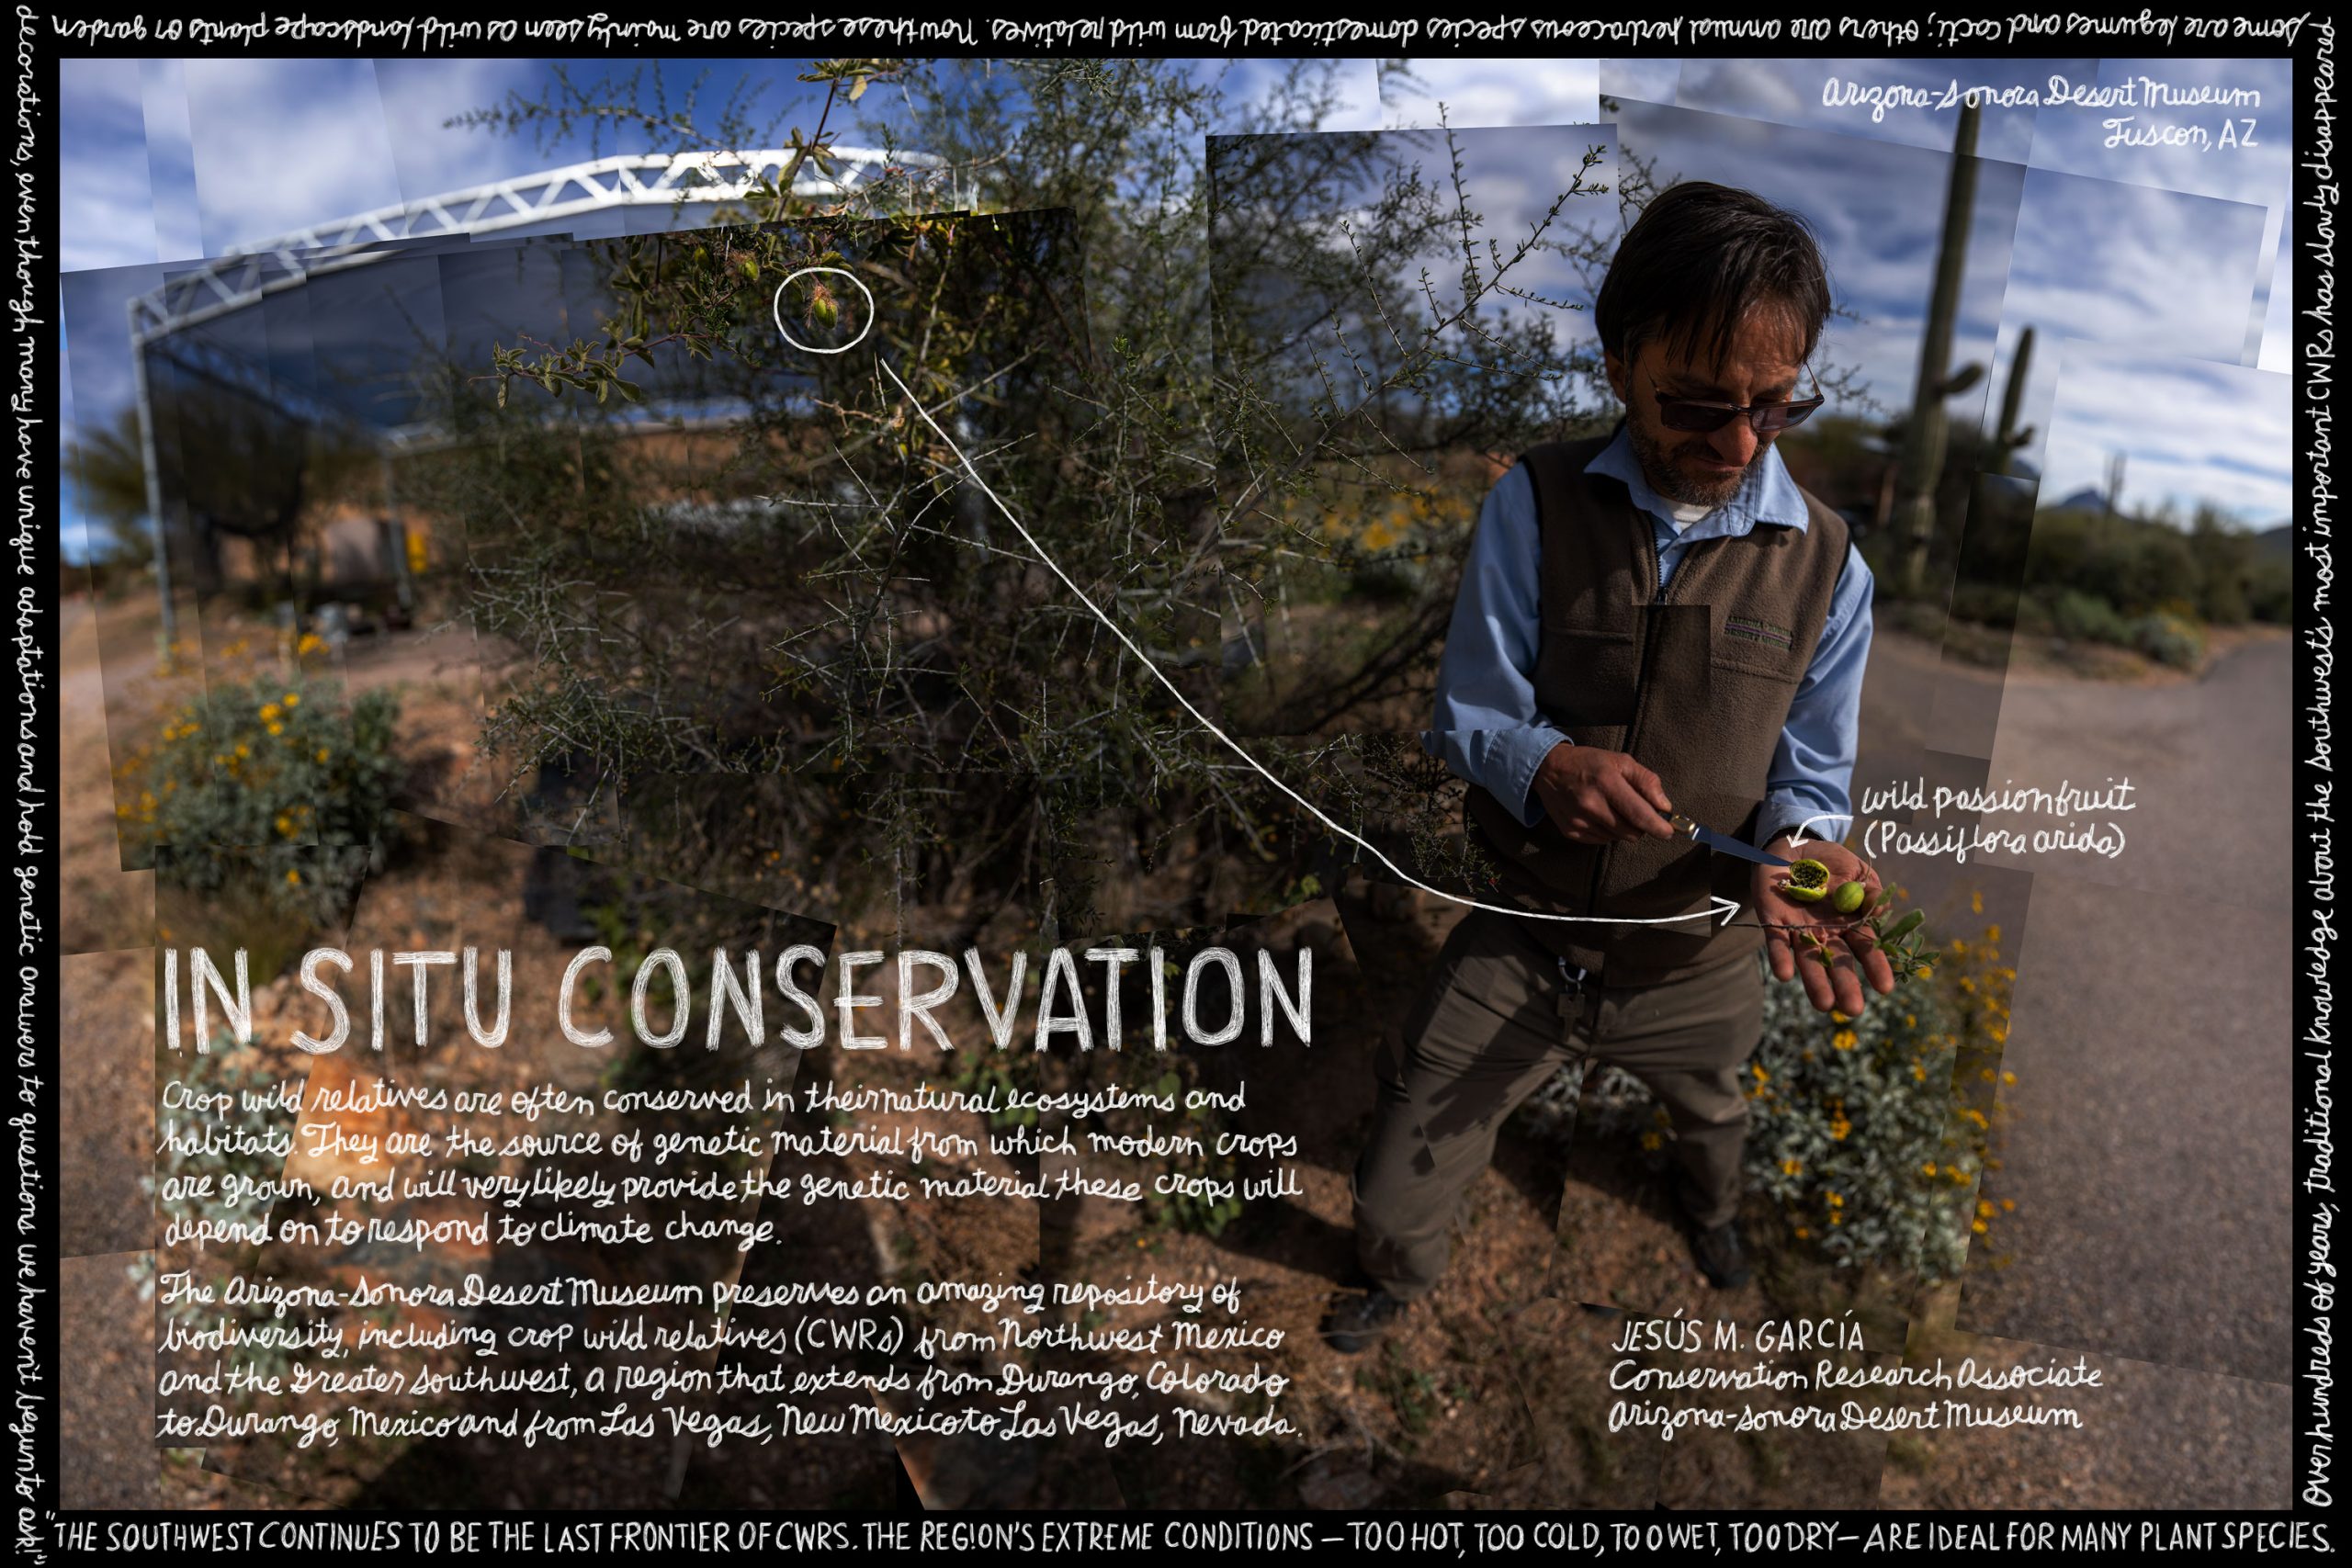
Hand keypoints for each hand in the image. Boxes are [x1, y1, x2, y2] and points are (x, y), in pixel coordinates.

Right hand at [1530, 742, 1676, 844]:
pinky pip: (1602, 841)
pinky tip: (1600, 815)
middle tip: (1636, 811)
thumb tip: (1665, 807)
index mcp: (1607, 782)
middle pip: (1631, 832)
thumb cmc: (1589, 763)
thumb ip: (1646, 781)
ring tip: (1613, 809)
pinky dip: (1607, 832)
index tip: (1668, 831)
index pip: (1639, 815)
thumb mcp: (1621, 761)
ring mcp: (1579, 821)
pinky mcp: (1571, 831)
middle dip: (1641, 826)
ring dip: (1623, 829)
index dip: (1658, 827)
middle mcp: (1591, 805)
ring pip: (1617, 838)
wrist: (1548, 769)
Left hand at [1754, 837, 1897, 1015]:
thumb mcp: (1857, 872)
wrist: (1794, 846)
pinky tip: (1785, 975)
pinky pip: (1776, 943)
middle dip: (1845, 986)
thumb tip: (1881, 910)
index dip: (1875, 967)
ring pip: (1808, 959)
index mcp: (1850, 923)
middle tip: (1852, 1010)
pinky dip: (1781, 958)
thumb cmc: (1831, 863)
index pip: (1865, 949)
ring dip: (1814, 982)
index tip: (1885, 988)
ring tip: (1824, 1005)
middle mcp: (1826, 933)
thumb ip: (1870, 891)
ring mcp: (1800, 929)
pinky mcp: (1774, 922)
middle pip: (1837, 962)